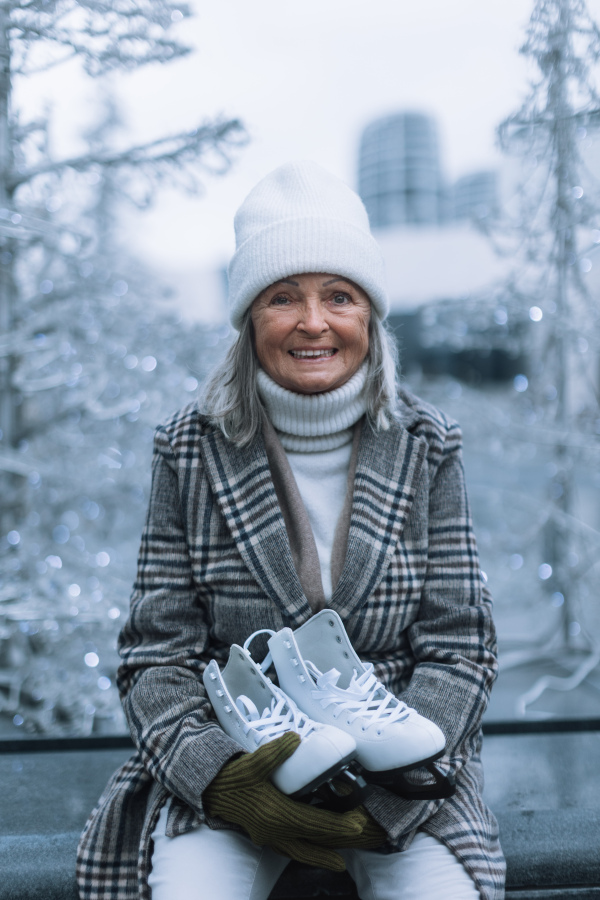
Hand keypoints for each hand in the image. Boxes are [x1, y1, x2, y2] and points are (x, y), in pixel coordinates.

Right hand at [203, 733, 384, 869]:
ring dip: (320, 857)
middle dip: (335, 842)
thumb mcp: (254, 761)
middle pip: (311, 843)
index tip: (358, 823)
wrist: (212, 791)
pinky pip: (289, 850)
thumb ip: (276, 752)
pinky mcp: (263, 836)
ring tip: (339, 864)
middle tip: (359, 836)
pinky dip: (304, 852)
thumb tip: (296, 738)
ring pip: (299, 853)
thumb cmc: (234, 777)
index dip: (338, 824)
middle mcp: (274, 831)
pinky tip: (312, 851)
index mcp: (276, 815)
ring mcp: (268, 837)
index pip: (314, 823)